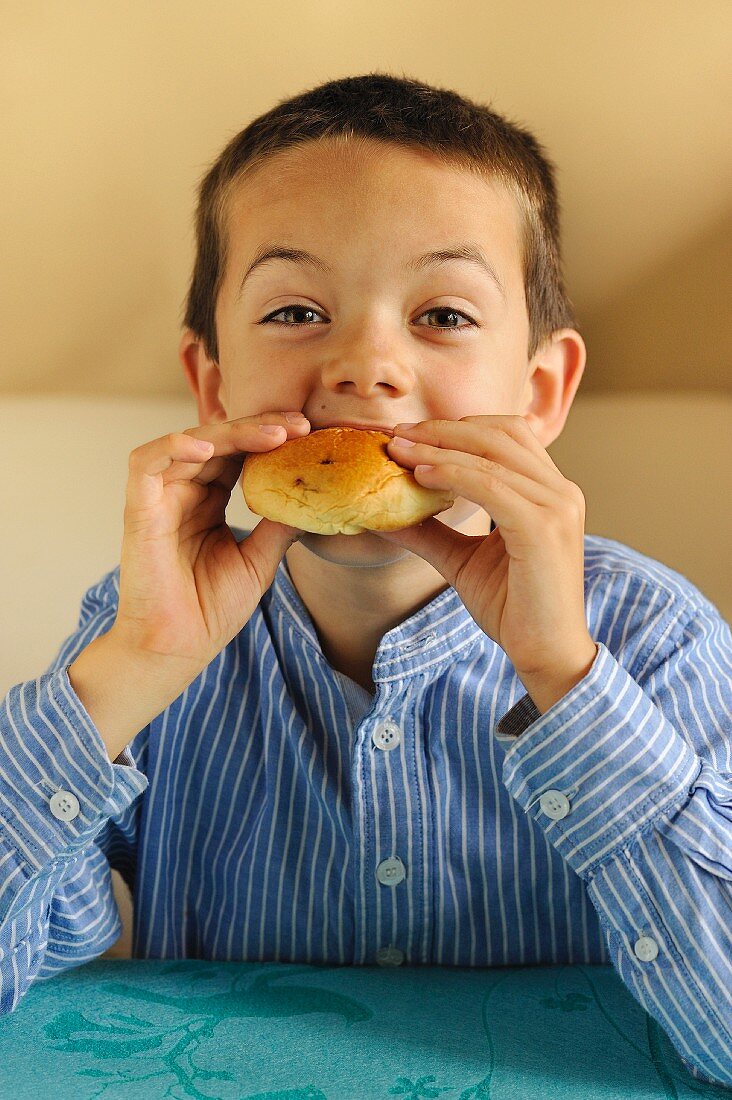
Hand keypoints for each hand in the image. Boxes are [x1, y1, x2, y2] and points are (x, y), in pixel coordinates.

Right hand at [111, 411, 310, 670]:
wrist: (179, 647)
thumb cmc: (211, 609)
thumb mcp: (259, 561)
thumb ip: (278, 527)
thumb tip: (315, 501)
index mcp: (209, 500)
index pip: (238, 454)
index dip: (269, 438)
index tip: (308, 434)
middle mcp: (184, 492)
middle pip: (217, 440)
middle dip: (258, 427)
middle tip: (298, 425)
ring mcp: (160, 498)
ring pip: (188, 442)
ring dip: (229, 432)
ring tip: (272, 434)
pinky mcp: (138, 510)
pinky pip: (145, 464)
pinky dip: (172, 446)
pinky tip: (207, 448)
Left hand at [380, 415, 597, 711]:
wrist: (545, 654)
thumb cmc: (513, 609)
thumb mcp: (462, 560)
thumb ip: (430, 532)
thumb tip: (384, 513)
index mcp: (549, 492)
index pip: (505, 435)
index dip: (456, 428)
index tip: (408, 434)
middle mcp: (560, 491)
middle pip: (499, 433)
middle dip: (442, 429)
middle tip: (396, 434)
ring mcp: (557, 507)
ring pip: (491, 455)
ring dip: (438, 448)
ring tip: (398, 451)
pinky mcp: (543, 528)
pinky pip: (490, 486)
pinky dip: (451, 475)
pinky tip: (419, 476)